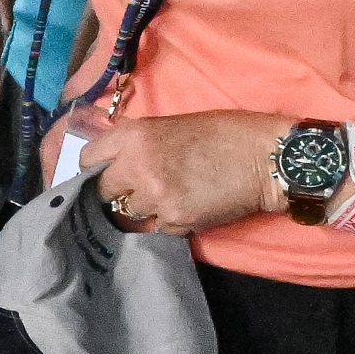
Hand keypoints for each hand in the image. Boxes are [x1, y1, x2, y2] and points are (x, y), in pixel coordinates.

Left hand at [77, 110, 285, 239]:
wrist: (266, 156)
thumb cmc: (225, 134)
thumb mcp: (171, 126)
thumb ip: (137, 144)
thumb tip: (114, 163)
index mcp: (133, 136)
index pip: (88, 160)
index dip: (95, 169)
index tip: (105, 174)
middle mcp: (136, 166)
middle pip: (103, 192)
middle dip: (117, 192)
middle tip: (138, 189)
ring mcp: (155, 196)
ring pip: (130, 212)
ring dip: (145, 208)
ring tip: (171, 195)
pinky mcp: (175, 219)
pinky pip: (158, 227)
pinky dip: (170, 221)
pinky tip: (190, 205)